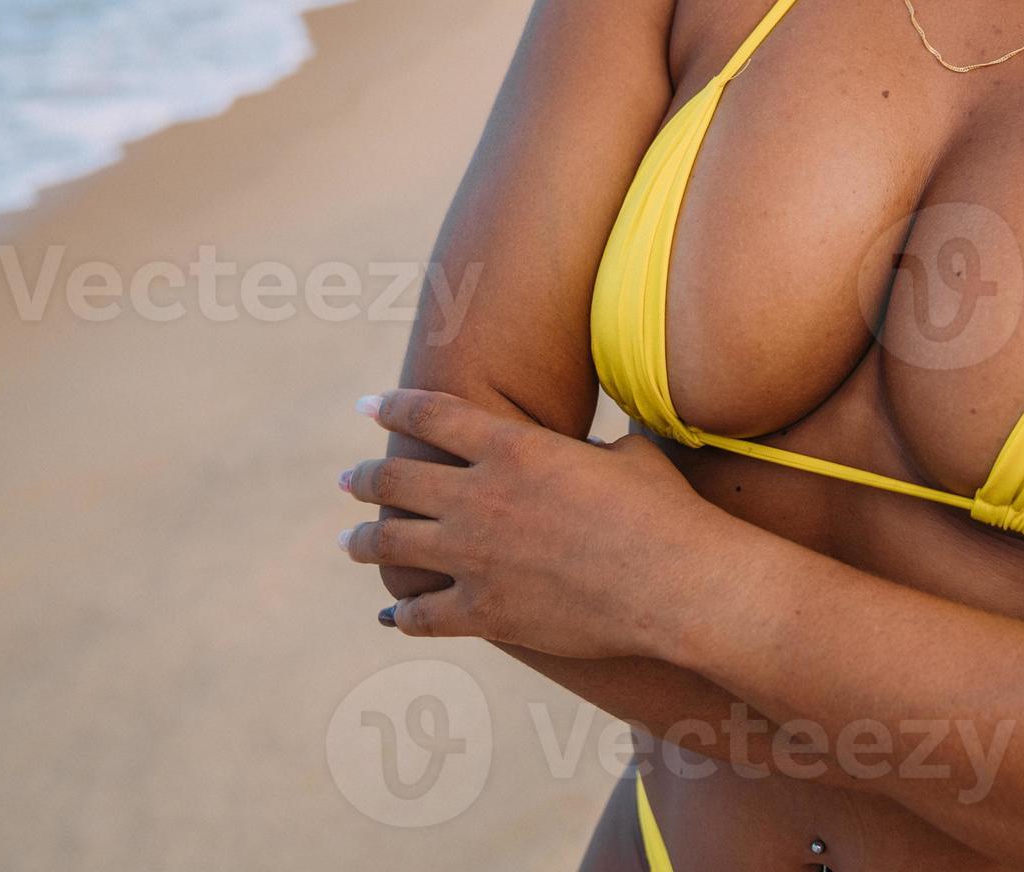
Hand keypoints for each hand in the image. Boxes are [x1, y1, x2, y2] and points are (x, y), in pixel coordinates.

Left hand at [337, 388, 714, 660]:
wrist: (675, 582)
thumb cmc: (663, 509)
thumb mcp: (625, 453)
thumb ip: (586, 447)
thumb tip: (590, 444)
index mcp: (512, 447)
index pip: (429, 415)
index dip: (391, 408)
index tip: (367, 408)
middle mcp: (479, 497)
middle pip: (394, 479)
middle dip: (364, 479)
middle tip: (349, 480)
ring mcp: (474, 558)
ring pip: (390, 545)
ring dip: (363, 540)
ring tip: (351, 540)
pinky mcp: (483, 612)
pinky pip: (420, 614)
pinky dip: (401, 614)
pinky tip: (391, 615)